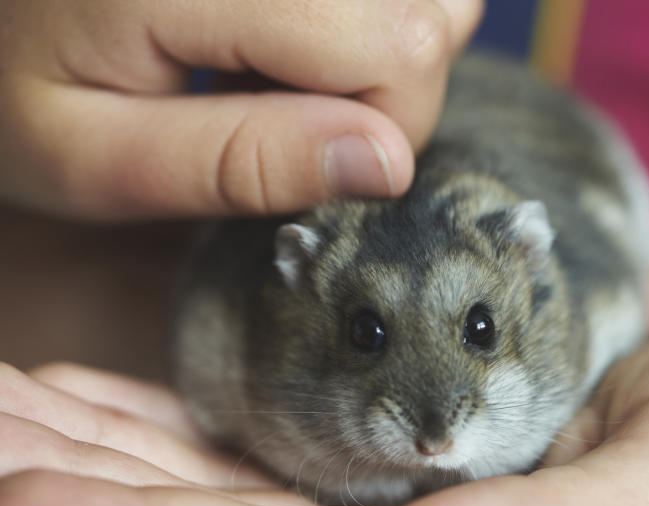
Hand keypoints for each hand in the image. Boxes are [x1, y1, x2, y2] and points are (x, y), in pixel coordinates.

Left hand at [0, 0, 480, 218]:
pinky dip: (363, 16)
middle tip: (290, 114)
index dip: (386, 130)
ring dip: (379, 44)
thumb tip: (388, 163)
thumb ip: (238, 162)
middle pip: (426, 13)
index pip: (401, 47)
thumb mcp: (96, 159)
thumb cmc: (13, 87)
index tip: (318, 166)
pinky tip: (298, 32)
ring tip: (284, 66)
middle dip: (387, 90)